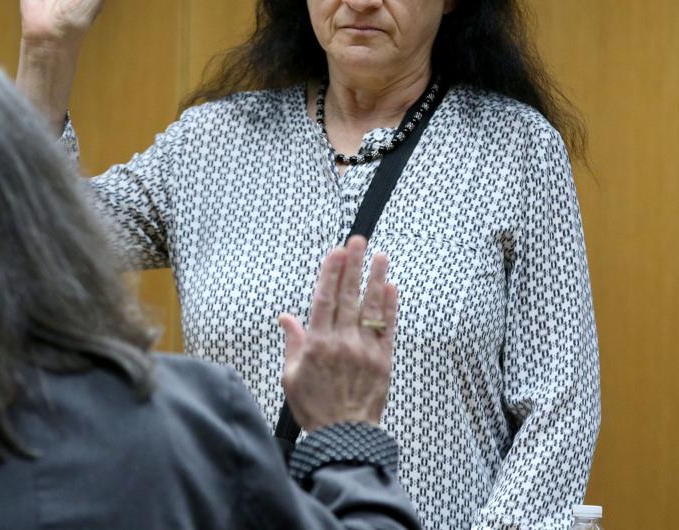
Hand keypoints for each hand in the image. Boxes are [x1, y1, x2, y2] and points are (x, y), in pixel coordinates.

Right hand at [278, 236, 397, 431]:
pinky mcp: (383, 361)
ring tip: (380, 256)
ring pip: (370, 308)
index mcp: (317, 345)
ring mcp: (365, 350)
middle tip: (358, 241)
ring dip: (375, 279)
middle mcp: (342, 343)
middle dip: (353, 266)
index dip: (330, 273)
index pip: (324, 299)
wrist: (344, 437)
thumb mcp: (291, 376)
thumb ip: (293, 343)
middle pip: (348, 296)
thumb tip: (287, 318)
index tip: (336, 252)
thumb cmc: (314, 407)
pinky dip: (389, 308)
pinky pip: (387, 329)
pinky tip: (391, 288)